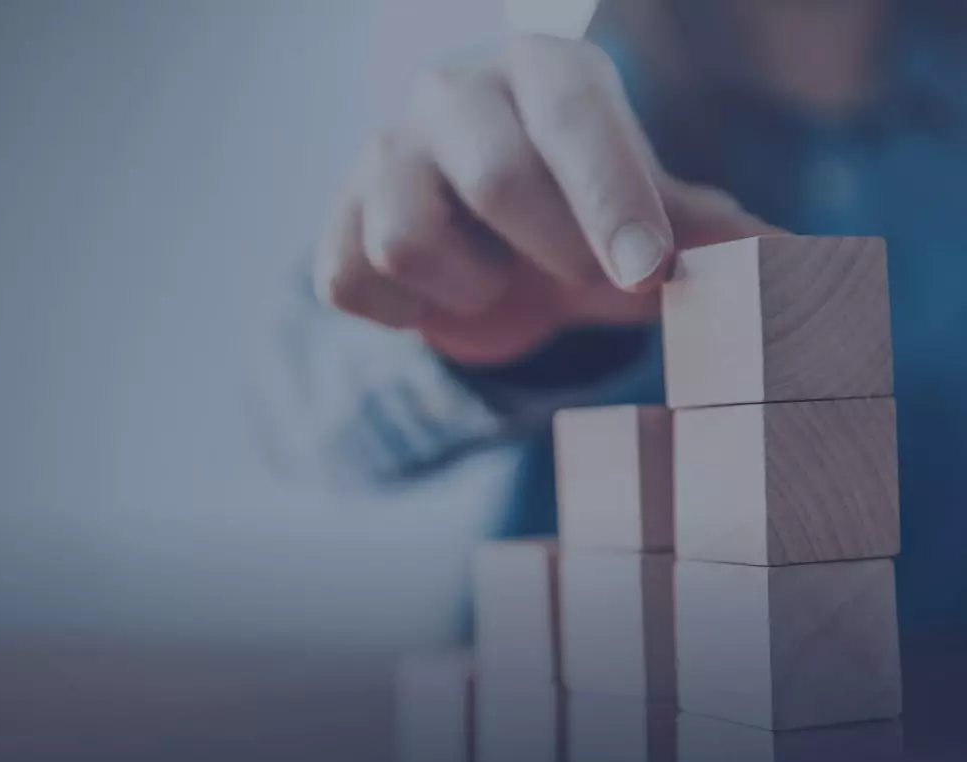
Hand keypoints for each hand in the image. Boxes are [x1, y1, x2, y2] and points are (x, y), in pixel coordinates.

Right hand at [313, 35, 775, 365]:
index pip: (575, 119)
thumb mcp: (647, 223)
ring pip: (407, 239)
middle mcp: (451, 95)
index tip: (648, 275)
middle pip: (492, 173)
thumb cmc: (574, 227)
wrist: (481, 253)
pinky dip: (405, 316)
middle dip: (551, 252)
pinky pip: (352, 284)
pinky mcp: (335, 223)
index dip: (612, 197)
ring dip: (472, 289)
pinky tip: (433, 296)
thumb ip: (714, 238)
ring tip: (494, 277)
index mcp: (542, 75)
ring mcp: (381, 155)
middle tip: (580, 278)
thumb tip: (798, 265)